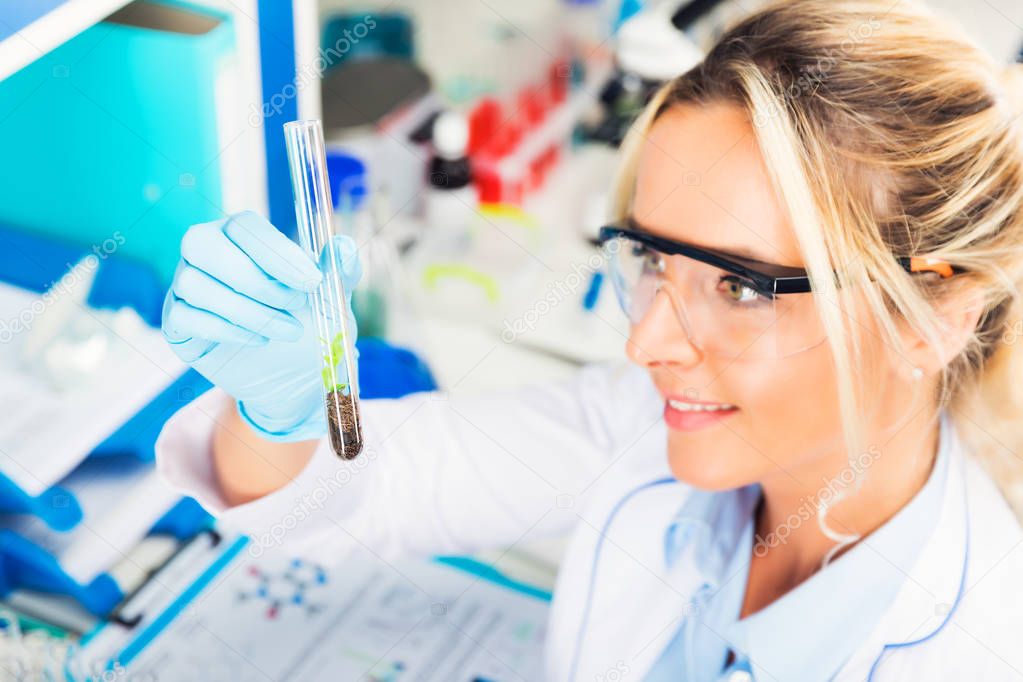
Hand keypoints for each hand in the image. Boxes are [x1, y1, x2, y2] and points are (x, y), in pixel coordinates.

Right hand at [161, 211, 360, 439]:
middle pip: (205, 245)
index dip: (276, 252)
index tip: (312, 282)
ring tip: (288, 330)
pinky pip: (184, 317)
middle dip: (256, 280)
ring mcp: (185, 287)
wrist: (294, 377)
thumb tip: (344, 245)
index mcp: (241, 235)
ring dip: (248, 310)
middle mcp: (205, 253)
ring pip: (195, 284)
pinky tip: (259, 340)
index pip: (243, 225)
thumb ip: (340, 272)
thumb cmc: (311, 326)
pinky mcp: (176, 324)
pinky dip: (226, 330)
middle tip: (296, 307)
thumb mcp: (333, 301)